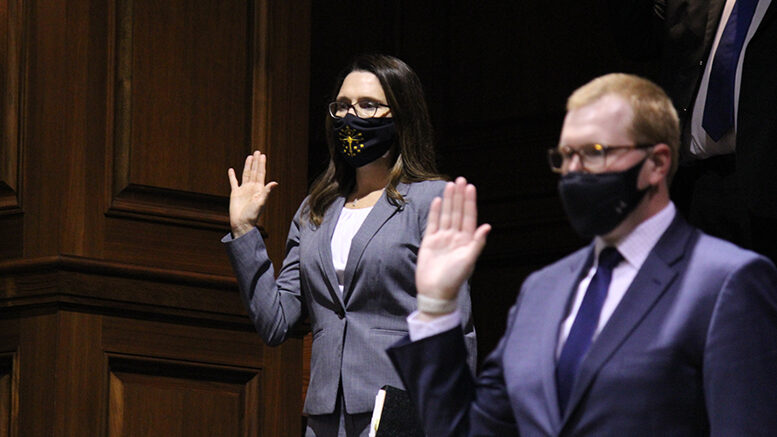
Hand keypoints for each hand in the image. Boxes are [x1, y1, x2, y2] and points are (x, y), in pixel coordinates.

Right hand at [228, 151, 277, 237]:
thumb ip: (267, 192)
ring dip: (247, 166)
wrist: (242, 224)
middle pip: (254, 171)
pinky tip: (231, 170)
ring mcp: (243, 190)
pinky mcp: (235, 193)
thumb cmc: (253, 215)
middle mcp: (252, 188)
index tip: (263, 155)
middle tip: (257, 151)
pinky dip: (232, 176)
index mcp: (259, 189)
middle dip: (256, 162)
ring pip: (246, 174)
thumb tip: (274, 183)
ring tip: (249, 157)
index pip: (261, 173)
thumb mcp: (261, 202)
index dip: (262, 164)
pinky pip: (233, 182)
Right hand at [416, 177, 490, 308]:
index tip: (470, 187)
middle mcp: (455, 237)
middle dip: (459, 196)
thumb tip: (487, 226)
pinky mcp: (430, 242)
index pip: (469, 217)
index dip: (470, 202)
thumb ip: (477, 243)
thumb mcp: (469, 260)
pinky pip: (433, 223)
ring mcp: (442, 239)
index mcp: (467, 241)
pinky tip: (438, 201)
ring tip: (450, 185)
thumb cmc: (454, 279)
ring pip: (446, 215)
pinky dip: (435, 212)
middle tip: (460, 179)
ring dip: (449, 200)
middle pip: (457, 212)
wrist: (436, 292)